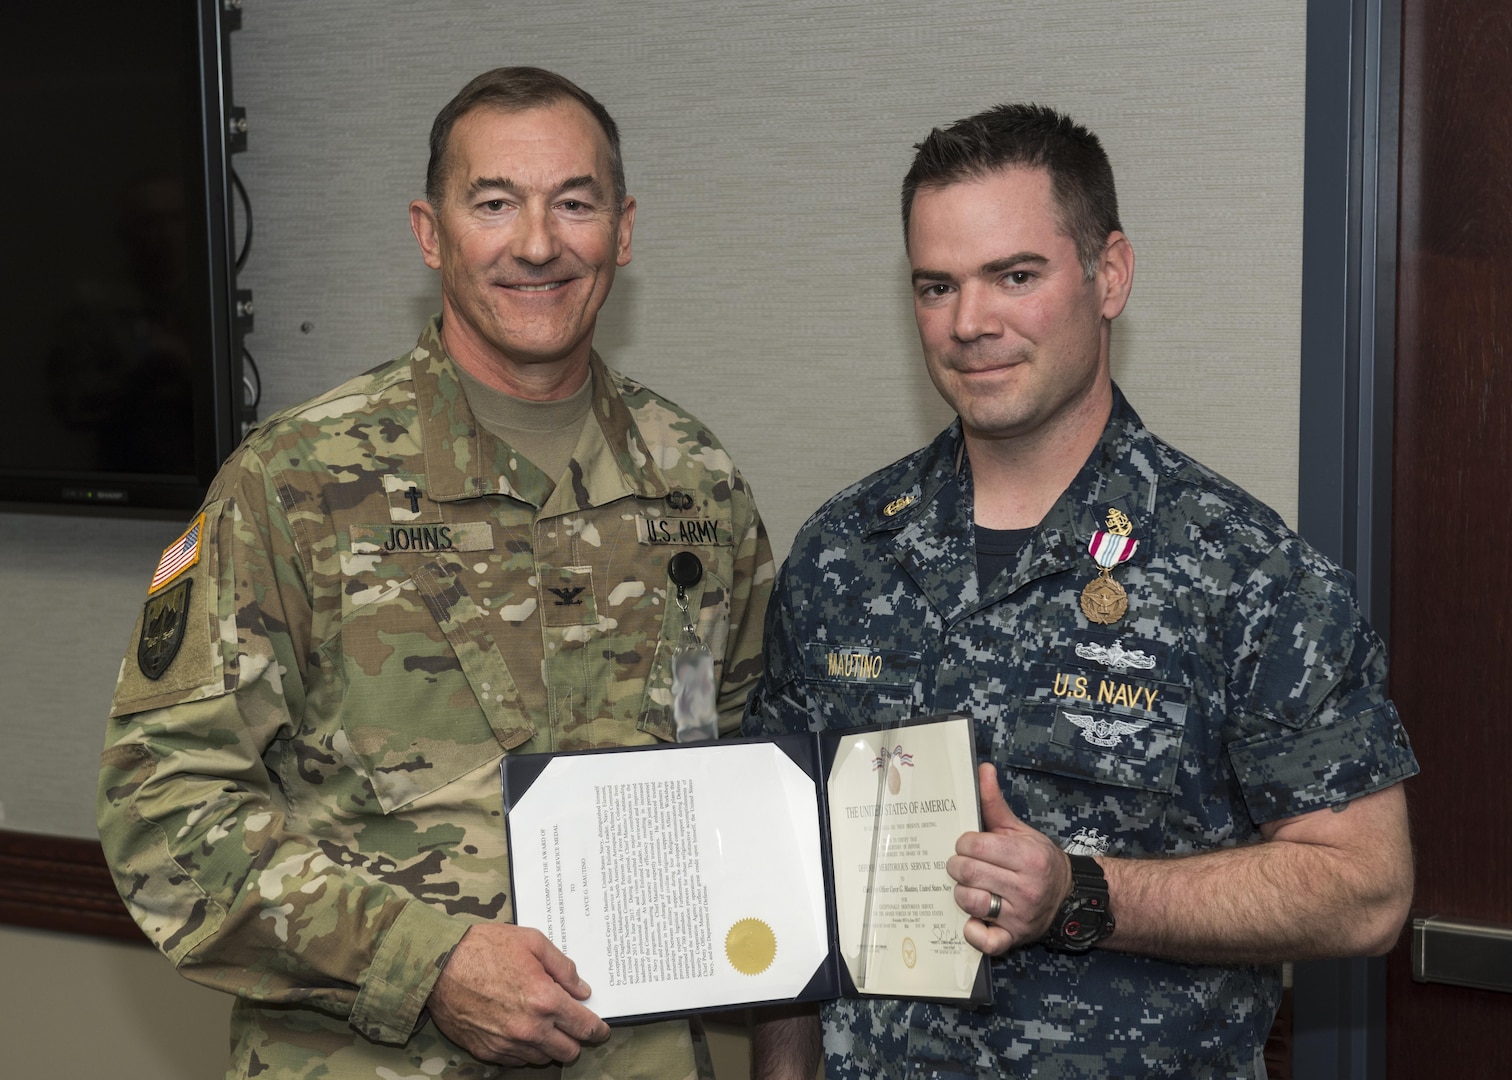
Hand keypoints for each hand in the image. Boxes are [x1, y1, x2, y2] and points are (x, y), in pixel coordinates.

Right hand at [427, 923, 610, 1065]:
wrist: (438, 965)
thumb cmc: (484, 947)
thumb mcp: (532, 942)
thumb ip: (563, 966)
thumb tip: (582, 989)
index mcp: (545, 999)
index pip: (584, 1027)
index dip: (597, 1030)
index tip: (600, 1029)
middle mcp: (530, 1028)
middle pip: (568, 1051)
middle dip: (574, 1039)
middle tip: (570, 1024)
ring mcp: (507, 1043)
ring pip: (543, 1058)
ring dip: (549, 1045)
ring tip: (542, 1023)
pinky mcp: (488, 1051)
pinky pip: (517, 1060)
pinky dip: (525, 1049)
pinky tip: (520, 1028)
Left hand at [946, 762, 1072, 954]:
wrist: (1068, 896)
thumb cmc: (1036, 860)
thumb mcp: (1019, 830)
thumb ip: (994, 803)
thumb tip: (982, 769)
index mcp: (1027, 857)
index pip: (975, 846)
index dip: (962, 844)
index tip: (965, 845)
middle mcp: (1026, 887)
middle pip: (969, 873)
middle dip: (957, 867)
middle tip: (960, 865)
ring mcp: (1021, 916)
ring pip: (972, 903)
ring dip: (961, 894)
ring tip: (968, 887)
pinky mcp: (1015, 938)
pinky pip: (987, 941)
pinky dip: (974, 933)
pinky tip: (971, 922)